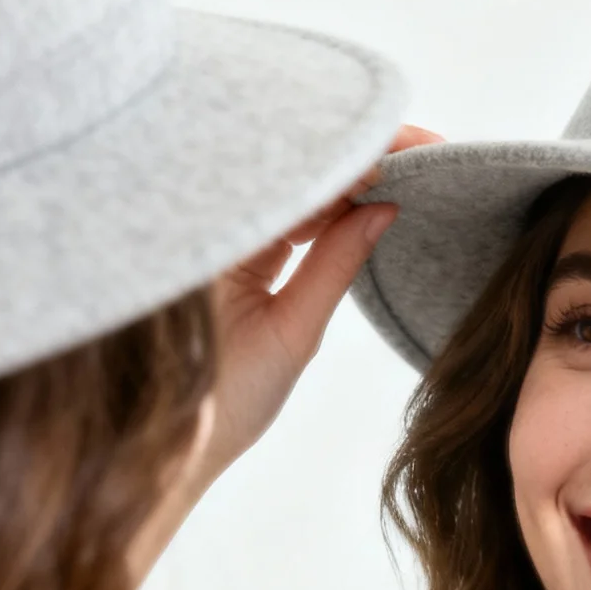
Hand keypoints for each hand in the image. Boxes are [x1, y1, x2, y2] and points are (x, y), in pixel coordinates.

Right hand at [126, 124, 443, 584]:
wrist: (162, 445)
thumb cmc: (225, 405)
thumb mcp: (294, 330)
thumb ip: (333, 265)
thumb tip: (388, 208)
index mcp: (253, 262)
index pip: (317, 203)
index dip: (369, 177)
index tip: (428, 160)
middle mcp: (227, 235)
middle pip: (298, 178)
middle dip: (358, 155)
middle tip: (422, 145)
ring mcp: (202, 227)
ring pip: (271, 173)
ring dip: (332, 160)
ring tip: (391, 156)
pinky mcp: (178, 224)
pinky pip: (237, 184)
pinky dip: (291, 176)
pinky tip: (341, 168)